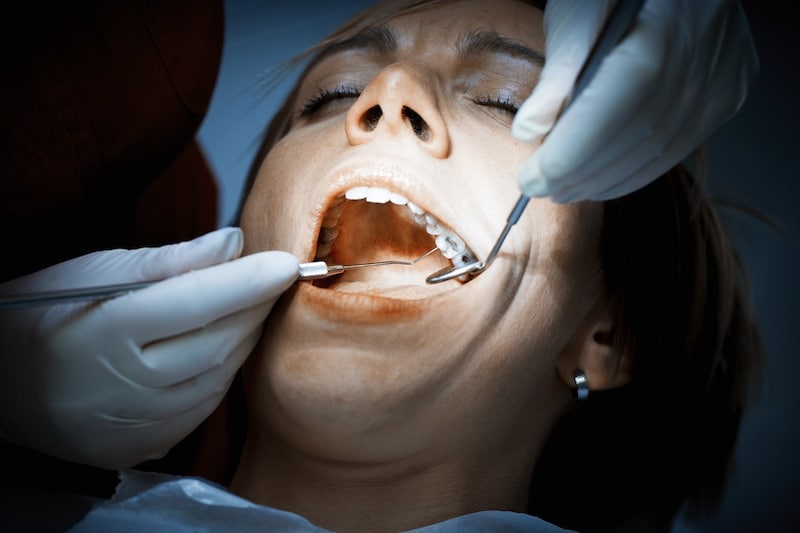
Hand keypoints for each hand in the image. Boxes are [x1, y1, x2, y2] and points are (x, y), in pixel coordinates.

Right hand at [0, 228, 297, 468]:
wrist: (4, 388)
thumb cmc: (43, 316)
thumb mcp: (91, 272)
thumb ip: (167, 261)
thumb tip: (233, 242)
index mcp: (107, 331)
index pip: (197, 301)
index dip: (249, 281)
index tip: (288, 261)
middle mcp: (127, 385)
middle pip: (219, 342)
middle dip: (256, 306)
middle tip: (273, 277)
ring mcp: (138, 423)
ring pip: (220, 377)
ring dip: (246, 338)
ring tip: (252, 306)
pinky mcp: (146, 446)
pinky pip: (205, 406)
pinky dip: (224, 371)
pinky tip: (226, 346)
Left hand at [512, 0, 757, 202]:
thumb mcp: (578, 14)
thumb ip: (557, 73)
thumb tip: (528, 132)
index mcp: (656, 33)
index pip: (607, 114)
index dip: (567, 156)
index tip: (530, 180)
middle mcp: (698, 61)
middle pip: (631, 139)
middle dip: (580, 173)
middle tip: (541, 189)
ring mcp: (720, 80)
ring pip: (657, 152)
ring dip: (605, 180)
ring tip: (565, 190)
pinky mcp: (728, 93)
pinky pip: (679, 148)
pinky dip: (636, 171)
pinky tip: (603, 180)